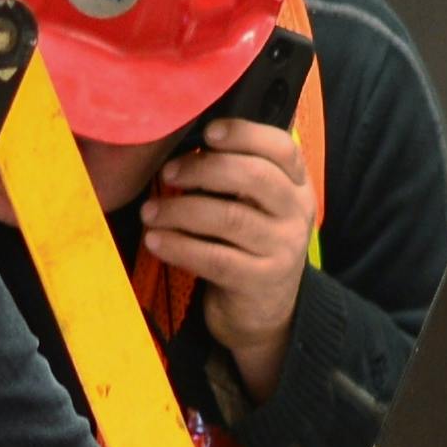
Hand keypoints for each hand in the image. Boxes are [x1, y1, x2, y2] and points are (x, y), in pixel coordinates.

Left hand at [137, 118, 312, 391]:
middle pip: (255, 177)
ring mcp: (282, 249)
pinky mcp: (259, 281)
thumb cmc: (249, 245)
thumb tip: (187, 142)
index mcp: (297, 185)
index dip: (245, 134)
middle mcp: (296, 213)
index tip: (208, 133)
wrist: (266, 313)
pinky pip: (215, 258)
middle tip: (167, 174)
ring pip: (230, 218)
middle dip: (204, 169)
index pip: (282, 148)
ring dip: (181, 210)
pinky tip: (155, 240)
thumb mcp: (258, 207)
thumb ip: (238, 174)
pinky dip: (180, 247)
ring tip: (150, 211)